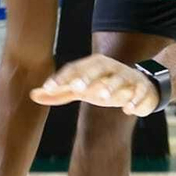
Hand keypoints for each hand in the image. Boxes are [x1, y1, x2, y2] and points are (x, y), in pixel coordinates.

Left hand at [29, 54, 158, 116]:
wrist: (141, 86)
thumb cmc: (104, 86)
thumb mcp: (82, 88)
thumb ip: (60, 92)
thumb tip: (33, 95)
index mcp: (93, 65)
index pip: (76, 68)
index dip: (62, 77)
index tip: (48, 87)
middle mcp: (110, 68)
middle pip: (98, 68)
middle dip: (87, 77)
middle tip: (77, 87)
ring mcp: (126, 77)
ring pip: (119, 79)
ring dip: (111, 87)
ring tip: (104, 96)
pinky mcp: (141, 88)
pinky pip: (139, 92)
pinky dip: (135, 100)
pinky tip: (128, 110)